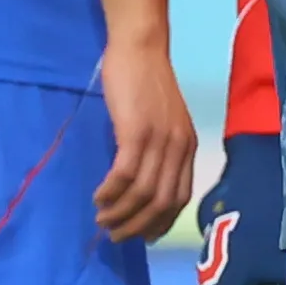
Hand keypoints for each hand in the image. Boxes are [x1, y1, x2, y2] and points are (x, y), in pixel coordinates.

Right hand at [94, 34, 196, 241]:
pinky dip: (110, 192)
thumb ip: (160, 149)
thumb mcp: (163, 121)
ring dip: (120, 214)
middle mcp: (179, 147)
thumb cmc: (146, 83)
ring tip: (102, 220)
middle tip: (115, 236)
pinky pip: (124, 175)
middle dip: (137, 226)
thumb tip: (142, 184)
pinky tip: (98, 197)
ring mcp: (159, 140)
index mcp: (187, 146)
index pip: (180, 197)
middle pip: (162, 202)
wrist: (140, 48)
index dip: (161, 222)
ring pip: (142, 193)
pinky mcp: (136, 132)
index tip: (142, 236)